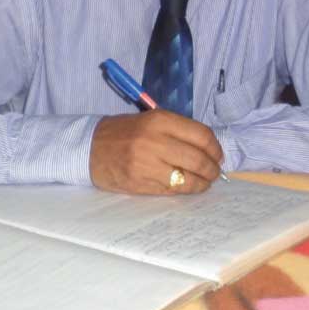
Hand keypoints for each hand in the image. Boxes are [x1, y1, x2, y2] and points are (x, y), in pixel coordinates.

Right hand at [91, 107, 224, 199]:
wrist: (90, 148)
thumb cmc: (123, 132)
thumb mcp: (149, 121)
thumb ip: (176, 131)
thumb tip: (208, 148)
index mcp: (159, 120)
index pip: (201, 135)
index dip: (215, 148)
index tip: (218, 155)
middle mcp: (155, 140)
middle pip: (199, 159)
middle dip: (212, 169)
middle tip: (214, 171)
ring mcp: (149, 164)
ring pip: (190, 178)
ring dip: (203, 182)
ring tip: (204, 181)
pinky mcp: (144, 184)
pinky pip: (175, 189)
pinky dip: (187, 189)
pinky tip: (188, 186)